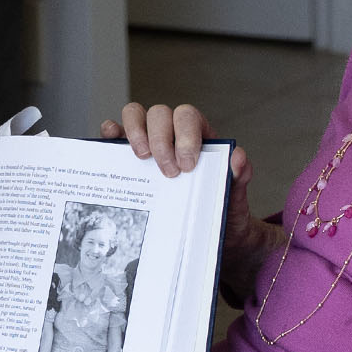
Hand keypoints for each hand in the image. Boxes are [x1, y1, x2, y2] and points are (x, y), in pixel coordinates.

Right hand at [98, 103, 261, 261]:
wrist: (215, 237)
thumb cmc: (223, 211)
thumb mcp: (235, 198)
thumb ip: (240, 176)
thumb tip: (238, 156)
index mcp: (200, 136)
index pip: (188, 117)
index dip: (184, 135)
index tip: (187, 165)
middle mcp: (173, 133)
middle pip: (160, 114)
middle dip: (161, 140)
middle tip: (169, 173)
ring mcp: (150, 142)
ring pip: (136, 115)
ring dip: (135, 131)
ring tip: (141, 159)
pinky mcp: (129, 156)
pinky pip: (116, 135)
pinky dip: (111, 133)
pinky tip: (111, 142)